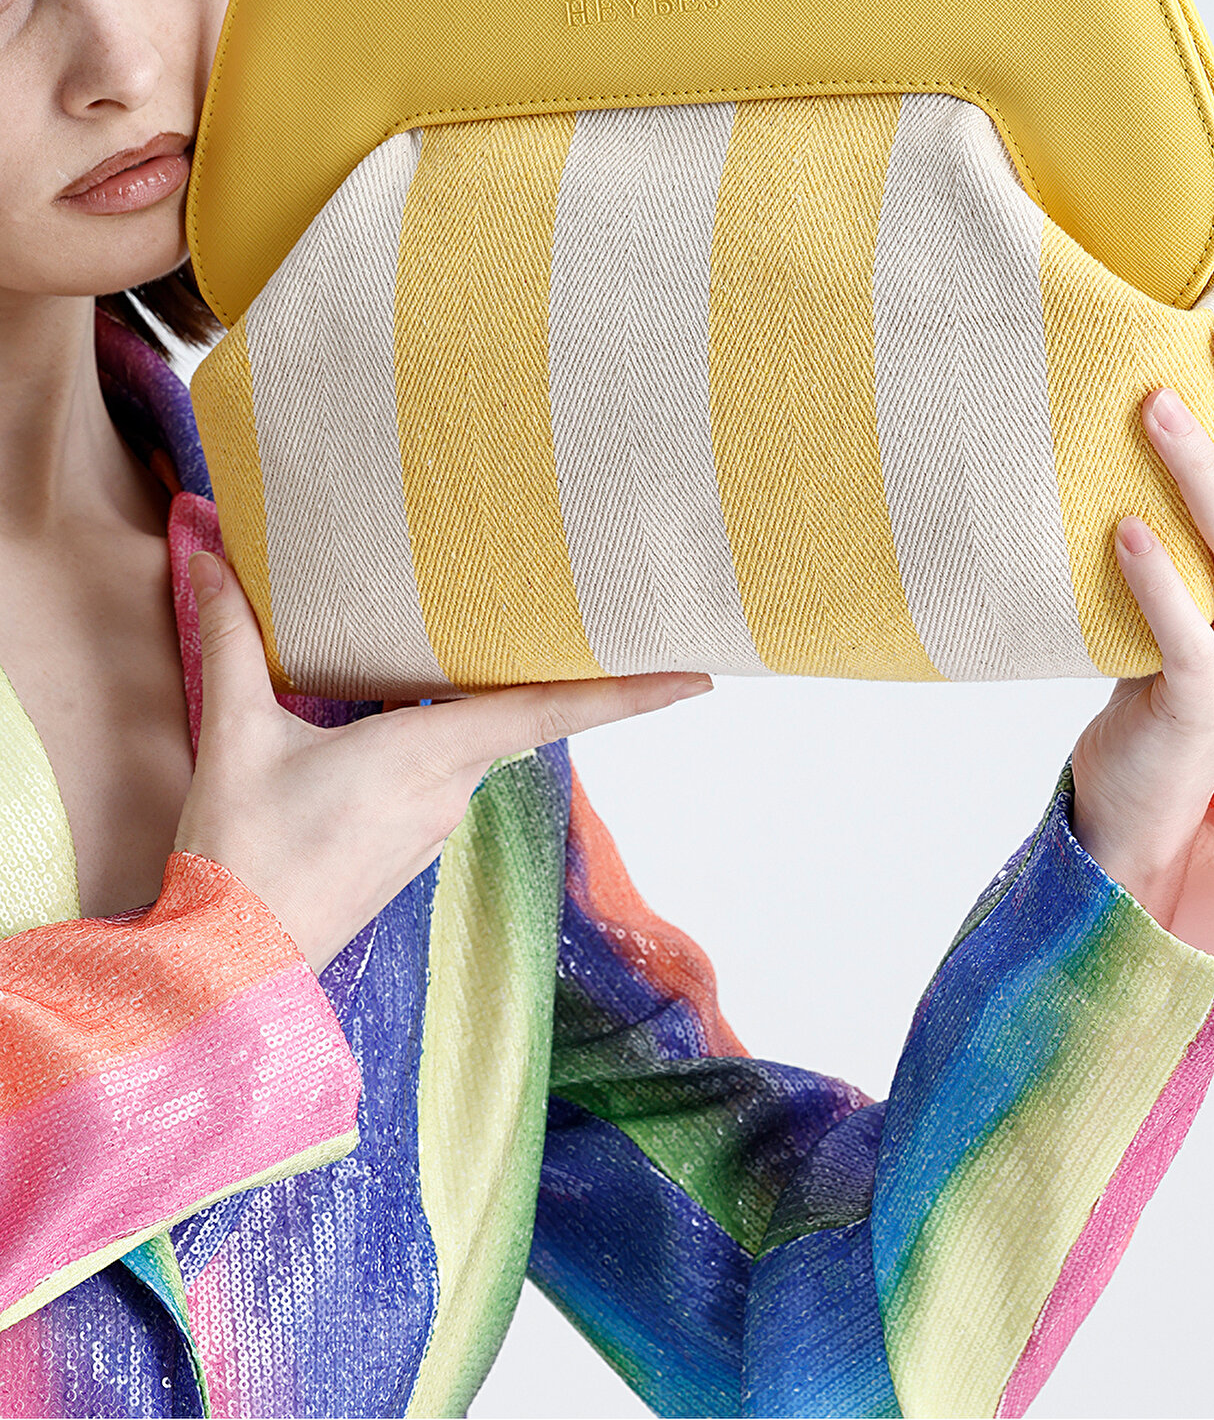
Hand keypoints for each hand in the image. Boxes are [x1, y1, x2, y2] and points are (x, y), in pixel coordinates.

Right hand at [174, 550, 711, 972]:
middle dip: (553, 671)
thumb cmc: (241, 852)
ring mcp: (432, 827)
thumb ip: (229, 638)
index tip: (697, 676)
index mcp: (427, 754)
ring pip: (471, 745)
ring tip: (475, 642)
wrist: (229, 968)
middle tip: (595, 616)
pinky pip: (440, 777)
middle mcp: (448, 791)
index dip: (629, 691)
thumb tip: (207, 555)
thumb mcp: (236, 733)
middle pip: (518, 716)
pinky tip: (398, 718)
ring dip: (476, 704)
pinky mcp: (409, 850)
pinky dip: (436, 740)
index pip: (552, 711)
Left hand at [1071, 284, 1213, 926]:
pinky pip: (1185, 634)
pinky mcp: (1203, 701)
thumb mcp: (1202, 569)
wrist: (1149, 785)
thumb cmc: (1164, 654)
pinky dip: (1155, 580)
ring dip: (1203, 470)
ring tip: (1154, 404)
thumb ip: (1207, 497)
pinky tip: (1121, 529)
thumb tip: (1158, 372)